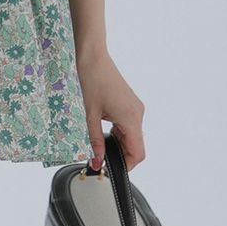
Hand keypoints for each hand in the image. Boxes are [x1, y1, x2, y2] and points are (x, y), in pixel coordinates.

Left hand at [76, 44, 145, 170]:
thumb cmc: (89, 79)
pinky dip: (118, 133)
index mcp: (131, 117)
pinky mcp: (129, 103)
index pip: (138, 153)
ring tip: (97, 145)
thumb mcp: (88, 115)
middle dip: (119, 156)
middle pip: (135, 146)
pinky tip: (102, 130)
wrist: (91, 55)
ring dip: (117, 144)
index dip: (126, 166)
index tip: (109, 169)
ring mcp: (134, 107)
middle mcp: (137, 113)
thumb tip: (96, 161)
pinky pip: (128, 125)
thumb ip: (94, 141)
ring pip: (131, 136)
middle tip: (99, 160)